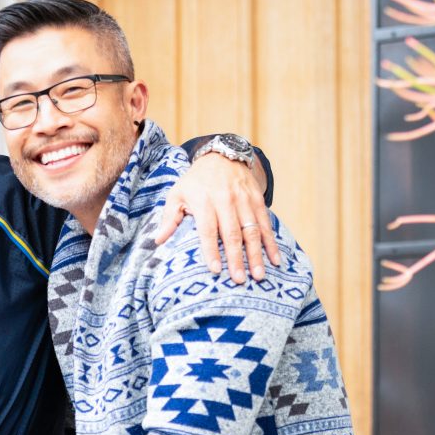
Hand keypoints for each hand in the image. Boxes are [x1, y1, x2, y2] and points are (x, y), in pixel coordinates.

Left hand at [156, 153, 278, 281]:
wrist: (222, 155)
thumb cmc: (195, 181)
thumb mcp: (177, 194)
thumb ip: (170, 217)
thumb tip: (158, 240)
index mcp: (204, 200)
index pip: (208, 229)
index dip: (211, 249)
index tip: (215, 269)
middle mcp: (226, 200)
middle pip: (232, 233)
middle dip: (236, 258)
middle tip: (239, 280)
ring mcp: (244, 200)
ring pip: (252, 230)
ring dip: (256, 254)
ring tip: (258, 275)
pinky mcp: (257, 200)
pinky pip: (266, 224)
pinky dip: (271, 242)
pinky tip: (275, 259)